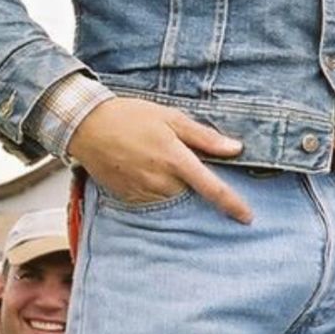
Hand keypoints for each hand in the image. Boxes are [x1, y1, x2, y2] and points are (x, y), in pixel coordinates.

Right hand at [67, 98, 251, 222]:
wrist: (87, 126)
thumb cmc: (130, 117)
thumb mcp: (171, 117)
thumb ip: (204, 137)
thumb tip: (235, 149)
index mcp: (176, 159)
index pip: (212, 188)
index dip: (232, 204)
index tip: (247, 216)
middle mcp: (161, 181)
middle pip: (191, 193)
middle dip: (194, 181)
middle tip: (179, 158)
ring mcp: (143, 192)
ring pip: (172, 197)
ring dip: (175, 185)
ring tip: (157, 159)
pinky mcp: (129, 198)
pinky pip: (152, 200)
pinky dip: (157, 189)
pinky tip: (146, 168)